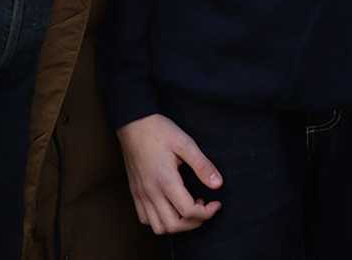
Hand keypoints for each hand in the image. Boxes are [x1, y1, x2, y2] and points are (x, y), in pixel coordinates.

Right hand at [117, 113, 221, 234]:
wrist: (133, 124)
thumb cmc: (159, 131)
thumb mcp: (185, 143)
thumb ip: (202, 165)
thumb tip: (218, 184)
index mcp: (166, 180)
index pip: (188, 211)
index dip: (207, 212)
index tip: (216, 203)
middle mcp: (151, 192)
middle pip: (174, 226)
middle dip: (194, 223)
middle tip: (205, 208)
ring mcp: (141, 195)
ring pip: (158, 227)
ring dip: (177, 225)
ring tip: (188, 208)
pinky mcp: (135, 193)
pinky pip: (145, 219)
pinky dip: (160, 220)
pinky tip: (170, 207)